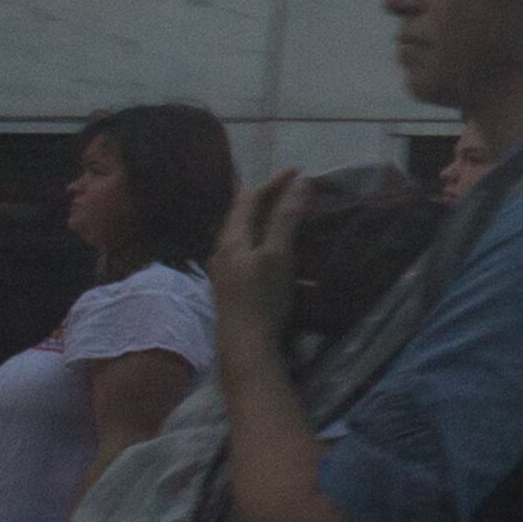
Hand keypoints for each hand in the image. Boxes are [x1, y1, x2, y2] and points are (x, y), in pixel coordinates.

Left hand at [213, 170, 305, 336]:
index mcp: (230, 239)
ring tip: (291, 217)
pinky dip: (266, 241)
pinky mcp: (232, 289)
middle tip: (295, 192)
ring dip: (267, 221)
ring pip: (245, 235)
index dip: (273, 182)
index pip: (248, 198)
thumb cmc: (261, 299)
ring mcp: (225, 272)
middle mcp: (222, 252)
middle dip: (269, 199)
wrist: (245, 349)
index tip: (298, 172)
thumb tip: (300, 184)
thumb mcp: (278, 255)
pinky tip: (279, 252)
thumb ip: (286, 219)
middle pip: (243, 216)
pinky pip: (248, 252)